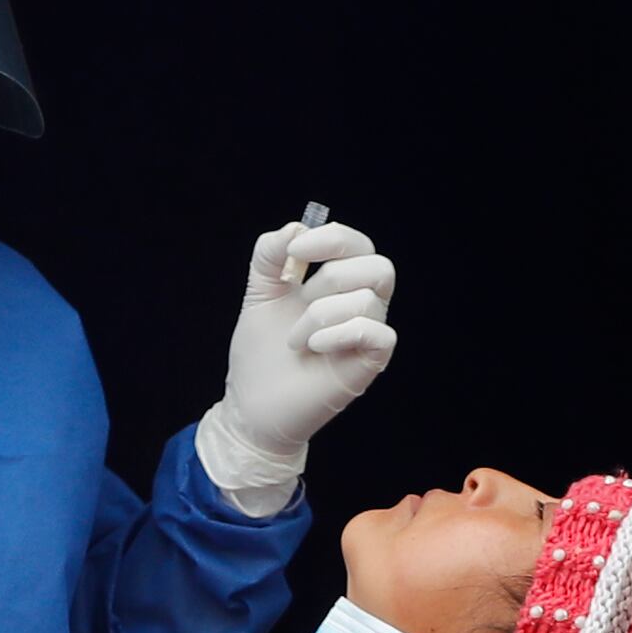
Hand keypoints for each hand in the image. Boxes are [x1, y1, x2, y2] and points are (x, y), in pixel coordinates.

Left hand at [201, 216, 399, 494]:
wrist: (251, 404)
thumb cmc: (260, 353)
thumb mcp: (259, 293)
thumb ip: (269, 255)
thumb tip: (295, 228)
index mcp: (337, 285)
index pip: (357, 246)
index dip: (333, 238)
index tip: (297, 250)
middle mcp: (358, 307)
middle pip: (380, 267)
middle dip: (335, 275)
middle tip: (301, 298)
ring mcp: (365, 337)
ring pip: (370, 300)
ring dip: (321, 315)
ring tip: (295, 340)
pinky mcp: (368, 366)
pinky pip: (379, 335)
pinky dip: (342, 333)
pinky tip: (314, 347)